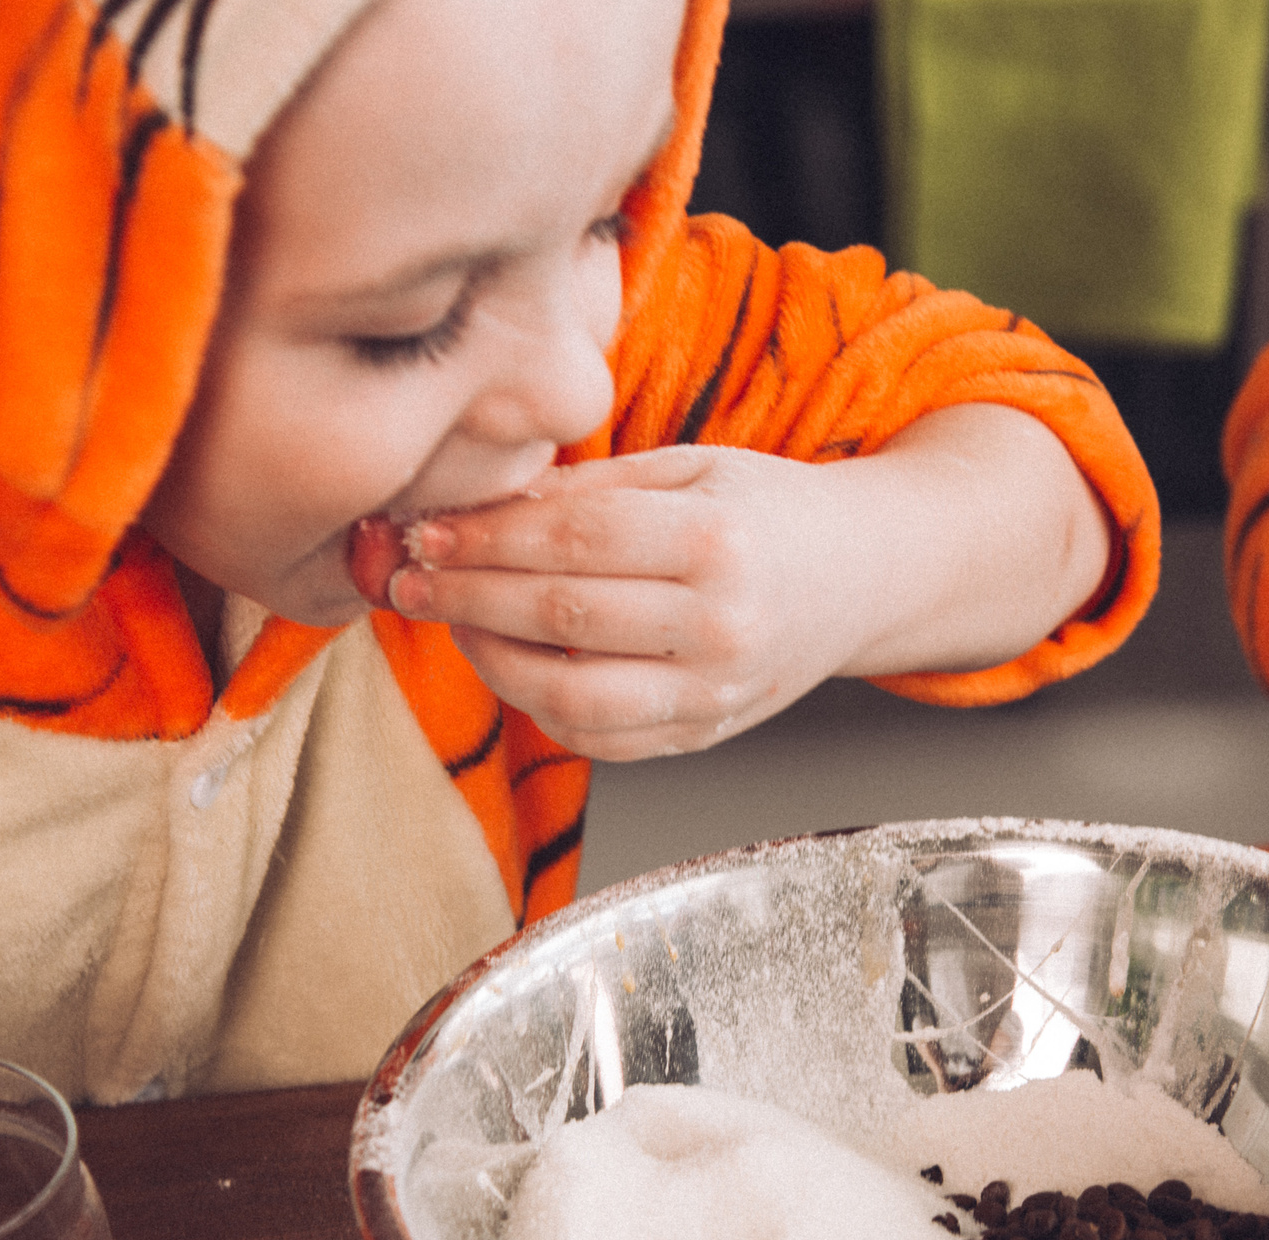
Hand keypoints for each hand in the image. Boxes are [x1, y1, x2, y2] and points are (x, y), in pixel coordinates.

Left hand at [367, 446, 867, 758]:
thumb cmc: (766, 513)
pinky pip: (600, 741)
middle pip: (562, 616)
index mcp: (717, 541)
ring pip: (571, 698)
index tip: (426, 529)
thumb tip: (474, 508)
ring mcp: (714, 693)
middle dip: (468, 594)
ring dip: (492, 661)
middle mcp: (721, 625)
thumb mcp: (692, 470)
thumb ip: (588, 489)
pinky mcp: (704, 736)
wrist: (859, 578)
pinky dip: (539, 708)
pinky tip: (511, 663)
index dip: (486, 538)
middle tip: (409, 574)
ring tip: (456, 621)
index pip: (573, 541)